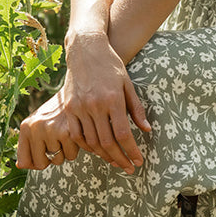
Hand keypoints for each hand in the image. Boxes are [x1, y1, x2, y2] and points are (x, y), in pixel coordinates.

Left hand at [16, 92, 84, 170]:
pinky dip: (74, 149)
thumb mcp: (38, 122)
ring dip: (63, 152)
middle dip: (50, 158)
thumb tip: (20, 165)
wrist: (74, 94)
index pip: (24, 161)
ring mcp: (50, 131)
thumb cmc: (55, 110)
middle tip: (56, 143)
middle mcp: (35, 128)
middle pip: (40, 164)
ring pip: (57, 160)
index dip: (34, 162)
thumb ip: (28, 143)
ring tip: (65, 135)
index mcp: (25, 126)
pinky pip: (71, 155)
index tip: (42, 156)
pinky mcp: (67, 133)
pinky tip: (73, 135)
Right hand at [61, 31, 151, 172]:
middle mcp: (95, 105)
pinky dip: (87, 146)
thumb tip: (146, 130)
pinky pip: (76, 134)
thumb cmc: (110, 65)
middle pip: (107, 142)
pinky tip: (97, 150)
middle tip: (129, 167)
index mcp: (112, 99)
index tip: (138, 161)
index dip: (132, 150)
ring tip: (115, 161)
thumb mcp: (127, 84)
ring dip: (104, 155)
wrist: (85, 49)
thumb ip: (136, 108)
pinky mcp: (69, 108)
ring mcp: (79, 107)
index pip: (123, 133)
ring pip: (91, 141)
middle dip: (120, 158)